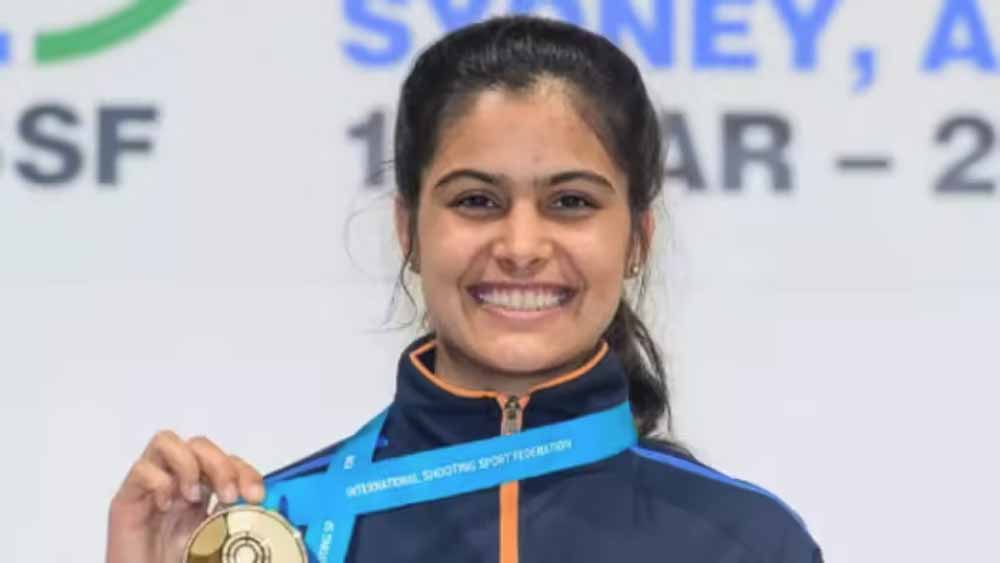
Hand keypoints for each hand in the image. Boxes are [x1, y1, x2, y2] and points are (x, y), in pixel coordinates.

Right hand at [105, 431, 264, 562]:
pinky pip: (141, 470)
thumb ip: (239, 529)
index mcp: (204, 496)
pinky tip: (165, 507)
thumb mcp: (220, 548)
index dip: (246, 471)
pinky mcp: (125, 502)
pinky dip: (158, 482)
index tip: (257, 496)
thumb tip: (270, 520)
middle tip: (230, 495)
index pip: (228, 462)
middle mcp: (178, 486)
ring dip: (188, 464)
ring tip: (193, 497)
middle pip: (199, 445)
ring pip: (166, 442)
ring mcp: (150, 491)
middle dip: (220, 463)